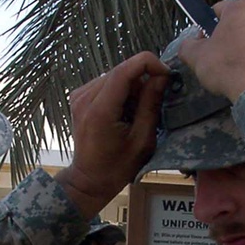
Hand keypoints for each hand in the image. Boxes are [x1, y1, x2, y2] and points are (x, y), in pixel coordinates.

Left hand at [56, 52, 169, 217]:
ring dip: (131, 89)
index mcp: (100, 110)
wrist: (89, 179)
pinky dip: (120, 93)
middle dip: (141, 82)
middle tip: (150, 106)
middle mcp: (84, 97)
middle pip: (121, 71)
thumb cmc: (117, 167)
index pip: (124, 70)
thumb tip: (161, 77)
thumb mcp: (142, 140)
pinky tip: (122, 112)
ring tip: (134, 114)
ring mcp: (79, 96)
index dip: (149, 64)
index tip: (166, 75)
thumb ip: (150, 105)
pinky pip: (106, 83)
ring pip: (115, 76)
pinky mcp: (79, 97)